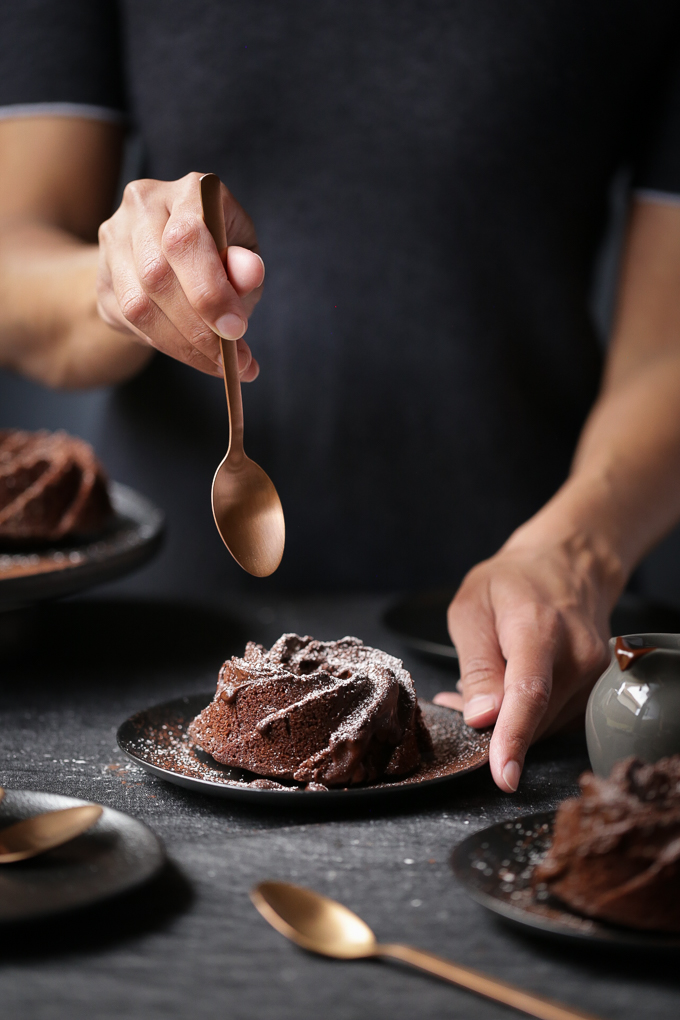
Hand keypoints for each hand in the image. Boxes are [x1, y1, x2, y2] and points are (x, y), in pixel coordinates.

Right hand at [96, 172, 264, 379]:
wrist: (173, 256)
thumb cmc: (219, 252)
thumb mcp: (242, 253)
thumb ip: (246, 265)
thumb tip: (249, 273)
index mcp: (187, 190)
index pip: (187, 238)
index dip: (210, 290)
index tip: (236, 330)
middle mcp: (142, 205)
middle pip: (157, 274)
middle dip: (198, 327)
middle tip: (230, 358)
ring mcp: (114, 240)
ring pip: (138, 305)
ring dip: (182, 345)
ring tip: (217, 363)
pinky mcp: (102, 277)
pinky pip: (130, 323)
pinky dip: (168, 347)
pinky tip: (195, 356)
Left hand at [433, 526, 616, 791]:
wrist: (566, 566)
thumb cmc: (510, 583)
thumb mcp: (471, 609)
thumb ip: (476, 664)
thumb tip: (481, 718)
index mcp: (540, 629)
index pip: (529, 694)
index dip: (513, 738)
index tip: (503, 775)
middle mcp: (578, 655)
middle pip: (534, 717)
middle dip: (491, 725)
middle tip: (455, 701)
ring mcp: (595, 674)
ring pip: (543, 724)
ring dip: (508, 720)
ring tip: (481, 686)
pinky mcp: (597, 689)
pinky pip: (555, 719)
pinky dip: (527, 717)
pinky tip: (507, 692)